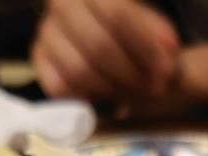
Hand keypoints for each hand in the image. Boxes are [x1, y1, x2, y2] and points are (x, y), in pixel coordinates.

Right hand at [32, 0, 180, 100]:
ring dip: (114, 89)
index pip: (117, 15)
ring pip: (79, 71)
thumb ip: (156, 30)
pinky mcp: (39, 58)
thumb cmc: (129, 23)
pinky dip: (88, 96)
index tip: (169, 68)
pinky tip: (109, 96)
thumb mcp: (145, 16)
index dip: (145, 45)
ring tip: (137, 93)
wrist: (99, 25)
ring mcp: (46, 32)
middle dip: (132, 73)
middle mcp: (61, 3)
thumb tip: (169, 50)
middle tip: (156, 88)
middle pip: (98, 46)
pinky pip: (60, 87)